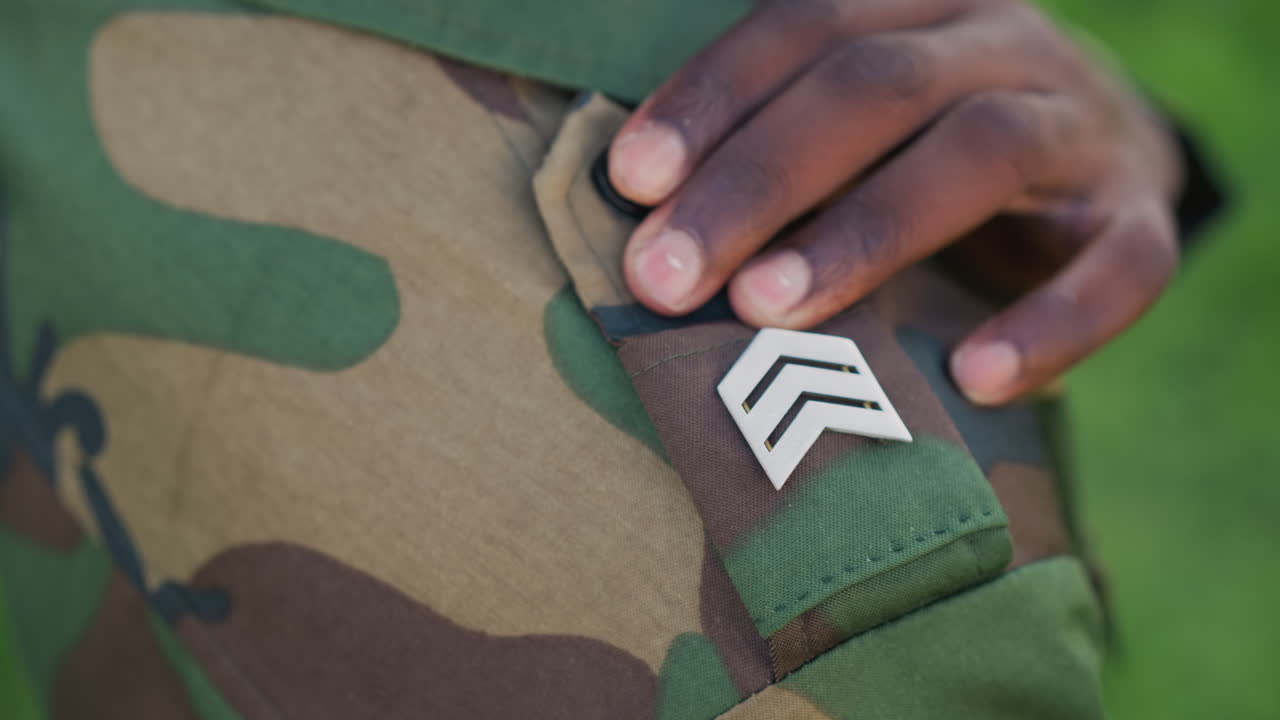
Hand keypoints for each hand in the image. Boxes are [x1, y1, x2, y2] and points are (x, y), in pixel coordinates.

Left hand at [608, 0, 1183, 404]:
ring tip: (767, 312)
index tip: (631, 182)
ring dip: (867, 233)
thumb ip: (776, 151)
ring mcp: (1084, 125)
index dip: (714, 98)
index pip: (806, 22)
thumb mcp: (858, 127)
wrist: (1102, 157)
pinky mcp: (1139, 218)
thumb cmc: (929, 147)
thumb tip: (645, 221)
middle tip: (666, 275)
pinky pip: (1120, 268)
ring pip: (984, 150)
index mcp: (920, 4)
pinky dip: (1049, 323)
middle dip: (758, 181)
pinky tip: (973, 380)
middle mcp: (1005, 43)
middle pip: (877, 84)